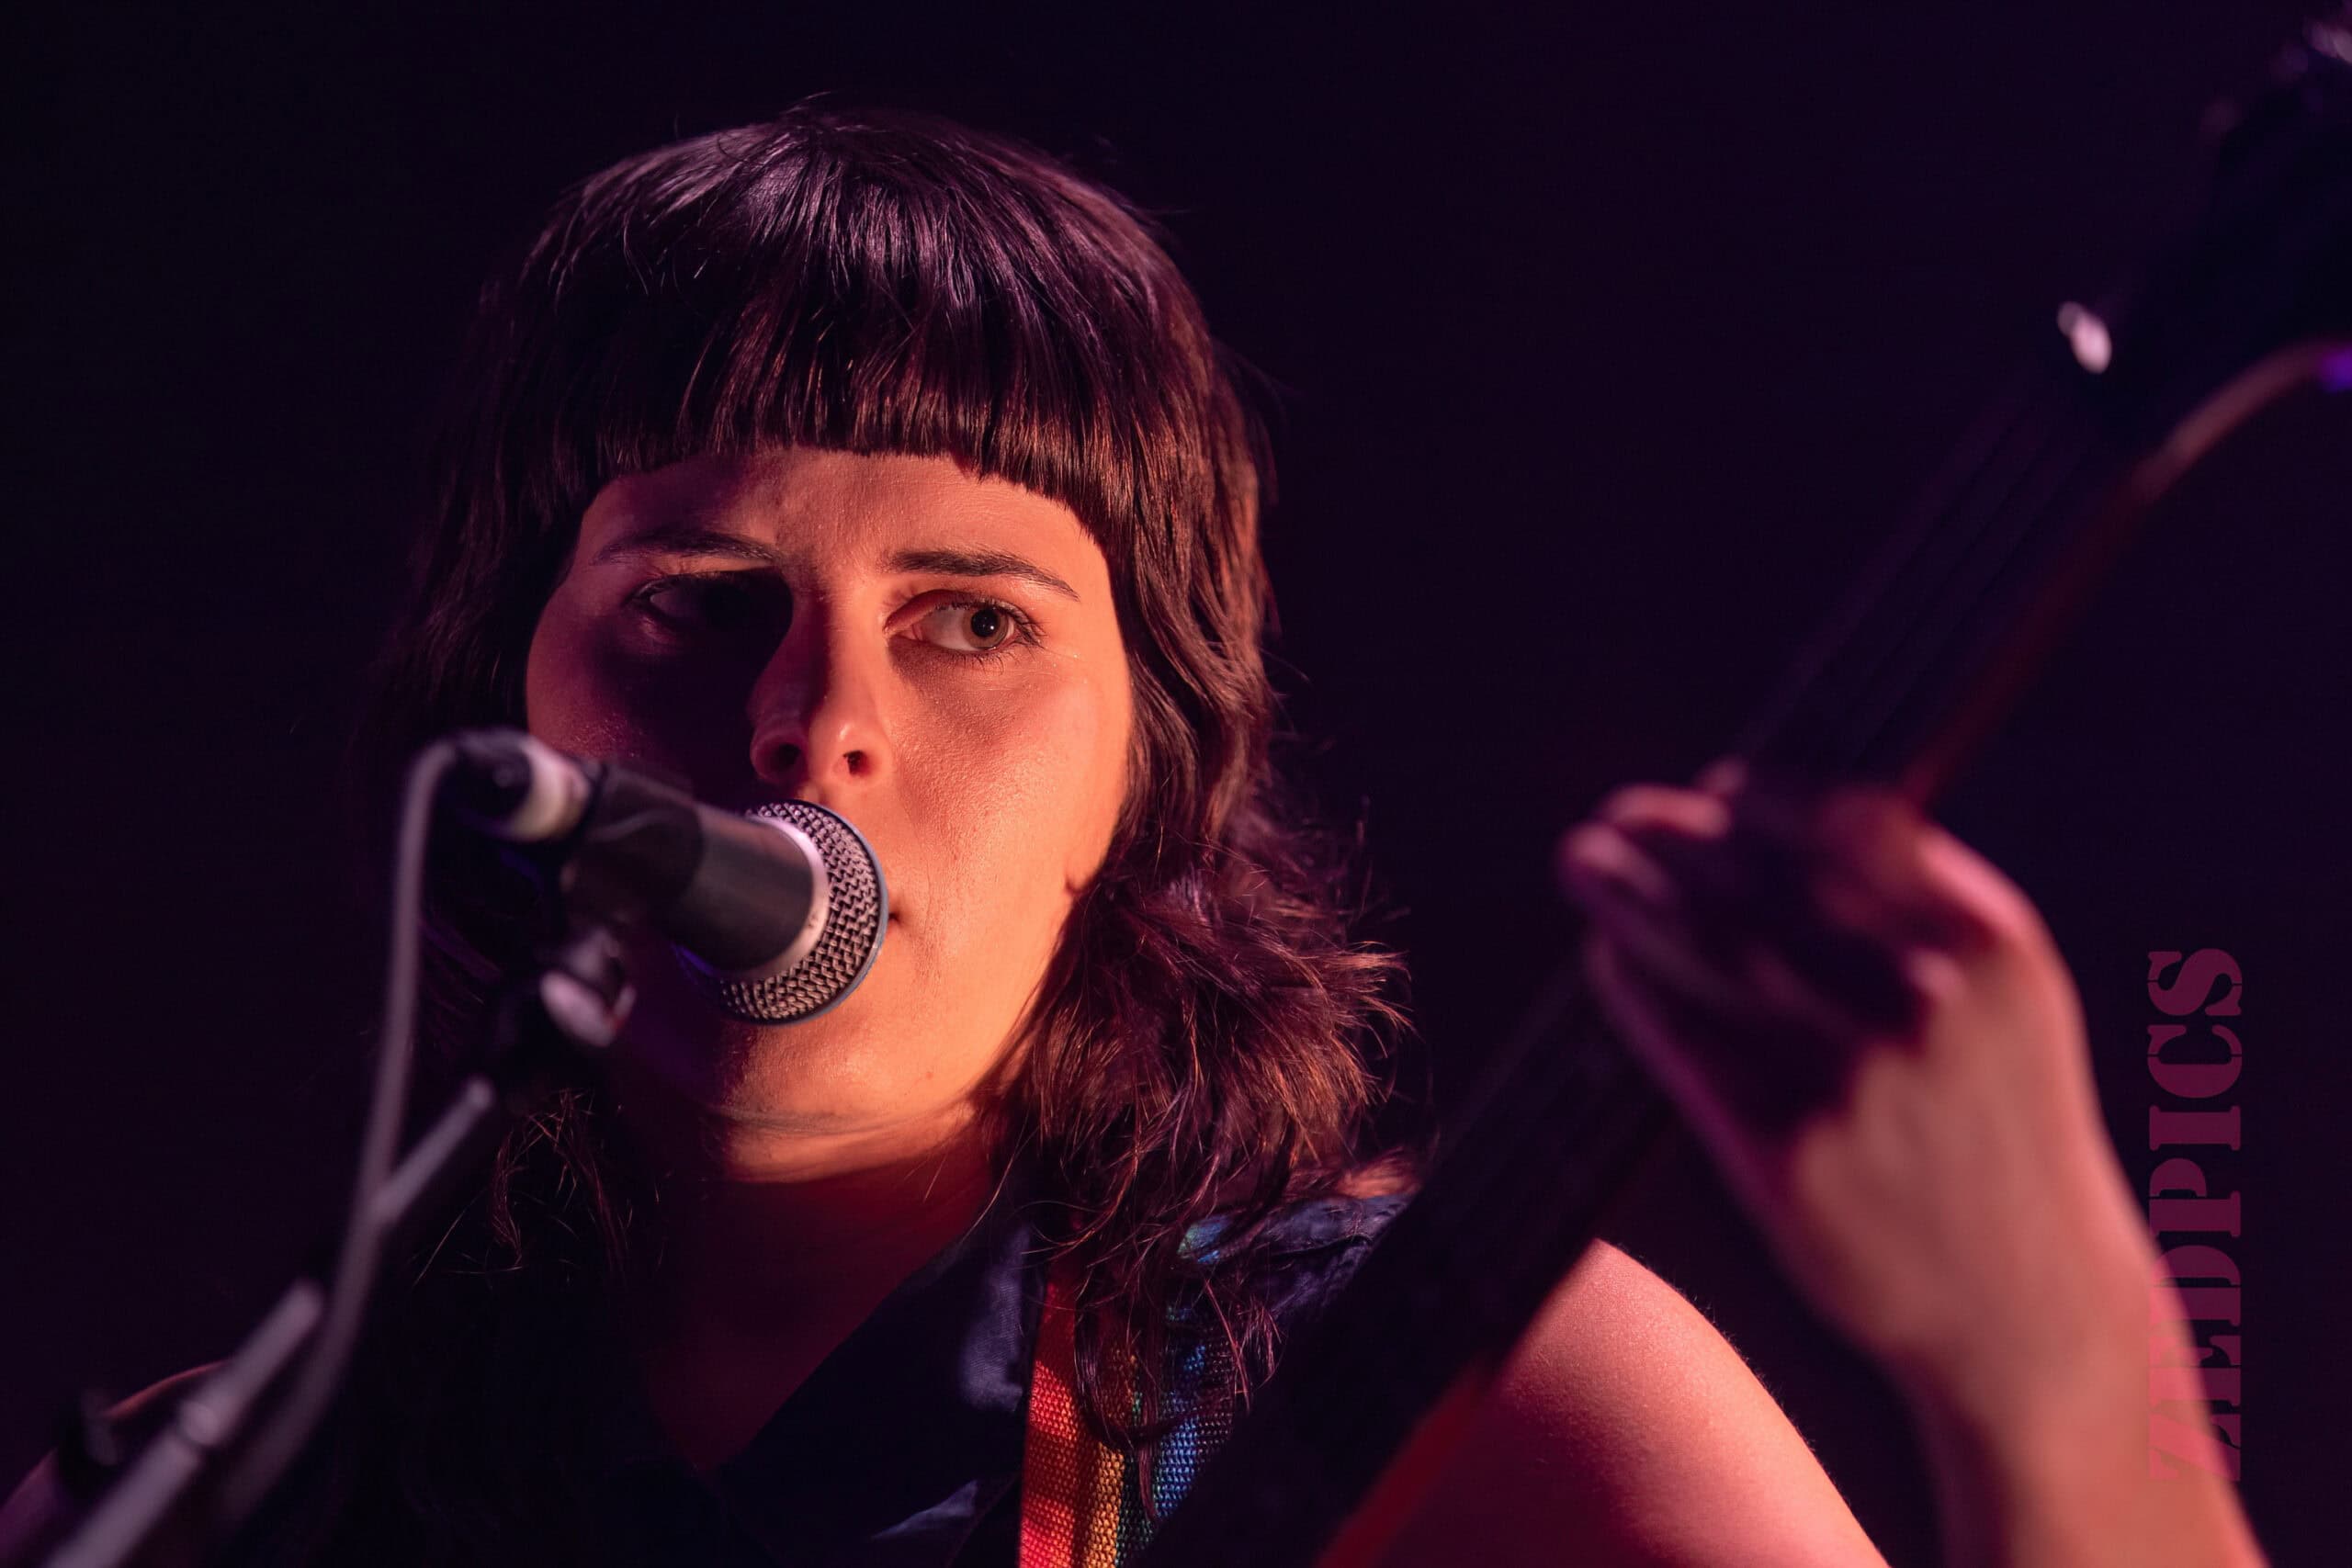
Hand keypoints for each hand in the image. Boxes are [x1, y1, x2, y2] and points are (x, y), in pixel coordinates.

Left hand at [1555, 759, 2141, 1400]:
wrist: (2031, 1304)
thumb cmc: (1997, 1123)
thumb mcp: (2005, 1002)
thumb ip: (1917, 907)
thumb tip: (1774, 809)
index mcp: (1988, 945)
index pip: (1851, 830)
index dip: (1768, 801)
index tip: (1716, 784)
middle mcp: (1925, 1006)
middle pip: (1761, 888)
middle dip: (1672, 841)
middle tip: (1612, 816)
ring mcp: (1855, 1085)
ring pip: (1708, 957)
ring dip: (1630, 900)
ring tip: (1583, 864)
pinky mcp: (1790, 1159)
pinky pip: (1687, 1046)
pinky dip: (1638, 989)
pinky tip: (1611, 960)